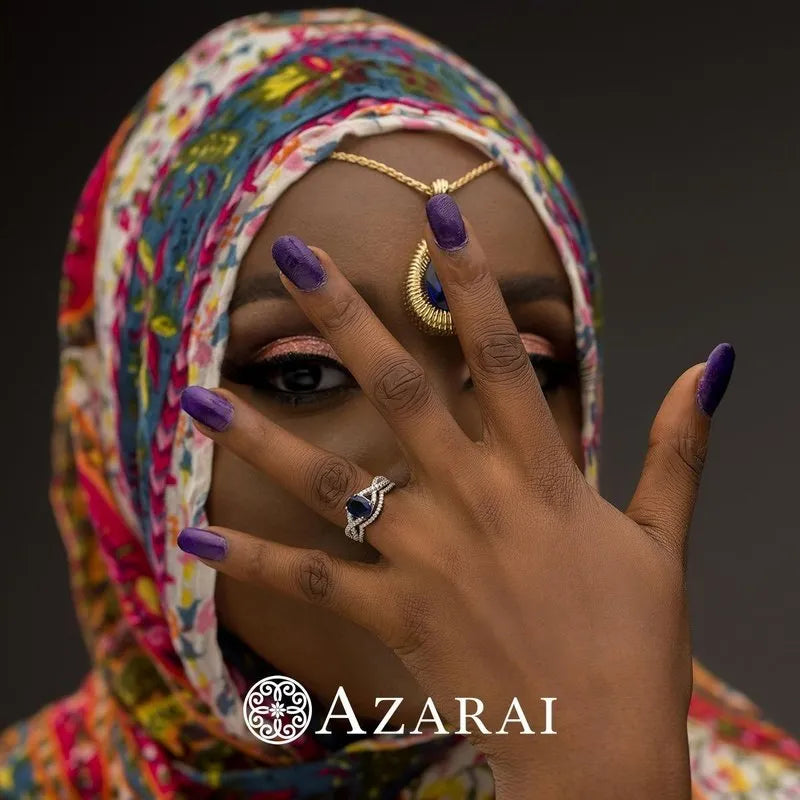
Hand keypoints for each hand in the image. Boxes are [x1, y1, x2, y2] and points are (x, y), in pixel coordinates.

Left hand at [178, 194, 732, 798]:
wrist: (600, 749)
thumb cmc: (635, 640)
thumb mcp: (663, 536)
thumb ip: (678, 446)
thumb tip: (710, 365)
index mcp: (541, 475)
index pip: (500, 353)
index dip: (470, 280)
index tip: (437, 216)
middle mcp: (475, 502)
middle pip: (401, 392)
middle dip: (347, 318)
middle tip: (291, 259)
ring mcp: (429, 558)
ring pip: (335, 482)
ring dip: (264, 436)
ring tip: (198, 393)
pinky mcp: (398, 614)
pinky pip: (315, 581)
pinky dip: (255, 559)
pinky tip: (194, 536)